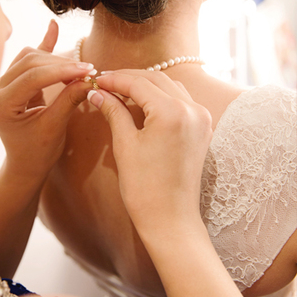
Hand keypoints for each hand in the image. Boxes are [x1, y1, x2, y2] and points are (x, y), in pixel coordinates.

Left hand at [0, 20, 94, 186]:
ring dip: (56, 59)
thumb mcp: (54, 128)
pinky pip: (28, 59)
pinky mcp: (14, 80)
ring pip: (30, 57)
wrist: (25, 163)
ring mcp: (3, 83)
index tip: (88, 70)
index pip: (33, 77)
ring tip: (81, 69)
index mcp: (1, 104)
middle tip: (89, 70)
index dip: (62, 71)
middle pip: (31, 63)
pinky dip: (44, 45)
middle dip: (62, 64)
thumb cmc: (37, 152)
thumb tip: (89, 78)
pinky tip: (53, 27)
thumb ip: (69, 101)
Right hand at [88, 70, 212, 234]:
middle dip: (128, 78)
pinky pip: (180, 100)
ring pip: (169, 86)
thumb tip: (97, 93)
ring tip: (119, 91)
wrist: (170, 218)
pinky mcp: (202, 129)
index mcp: (172, 112)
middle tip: (103, 83)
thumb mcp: (124, 144)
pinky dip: (159, 96)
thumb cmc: (144, 186)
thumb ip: (113, 111)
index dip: (114, 79)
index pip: (138, 83)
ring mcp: (201, 119)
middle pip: (156, 79)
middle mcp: (192, 110)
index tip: (95, 80)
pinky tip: (140, 103)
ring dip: (145, 84)